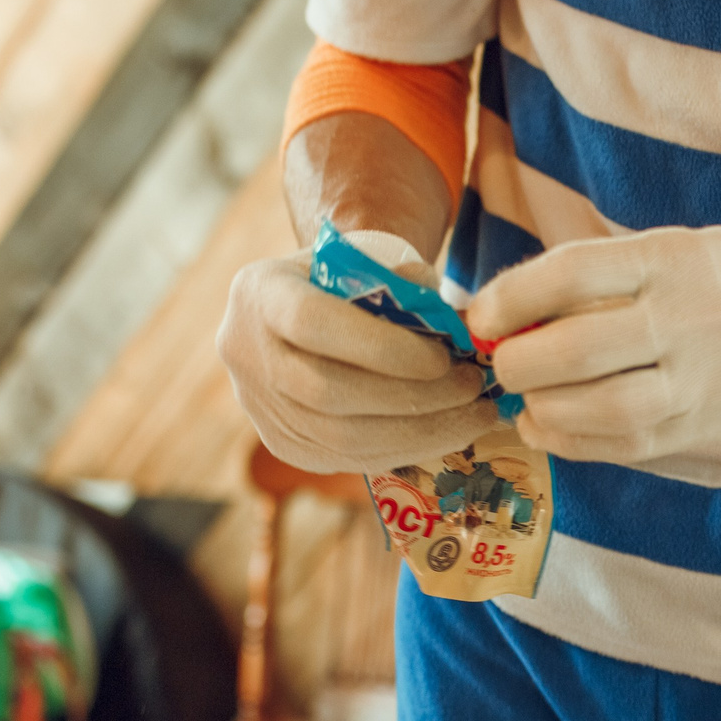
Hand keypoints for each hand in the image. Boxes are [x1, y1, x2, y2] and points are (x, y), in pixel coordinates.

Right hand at [218, 231, 502, 475]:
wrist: (295, 315)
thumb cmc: (340, 281)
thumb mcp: (361, 261)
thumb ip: (399, 280)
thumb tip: (451, 323)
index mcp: (260, 292)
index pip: (313, 324)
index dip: (382, 348)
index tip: (444, 357)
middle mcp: (247, 353)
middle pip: (328, 391)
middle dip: (413, 397)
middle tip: (472, 388)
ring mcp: (261, 407)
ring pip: (341, 438)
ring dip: (420, 432)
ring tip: (473, 415)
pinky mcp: (285, 445)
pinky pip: (349, 459)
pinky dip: (406, 450)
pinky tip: (448, 434)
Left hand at [468, 224, 720, 462]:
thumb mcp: (679, 250)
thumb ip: (607, 280)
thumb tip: (512, 314)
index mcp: (671, 259)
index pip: (568, 274)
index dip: (509, 298)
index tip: (480, 314)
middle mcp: (684, 318)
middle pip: (573, 350)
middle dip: (517, 363)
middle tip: (500, 363)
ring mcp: (700, 378)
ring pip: (598, 409)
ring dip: (543, 410)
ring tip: (526, 402)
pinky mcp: (707, 424)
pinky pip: (626, 443)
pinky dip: (575, 442)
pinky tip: (550, 429)